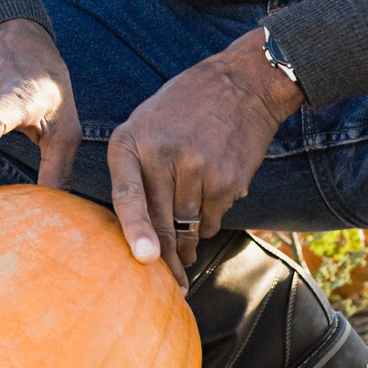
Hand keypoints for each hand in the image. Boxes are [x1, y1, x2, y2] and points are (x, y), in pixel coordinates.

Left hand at [107, 27, 304, 289]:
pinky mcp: (227, 180)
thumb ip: (137, 168)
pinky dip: (210, 221)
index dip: (134, 230)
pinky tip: (212, 201)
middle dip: (165, 258)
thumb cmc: (185, 107)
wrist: (241, 83)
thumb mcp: (146, 123)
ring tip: (188, 247)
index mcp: (131, 139)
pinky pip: (213, 219)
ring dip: (189, 241)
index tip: (144, 259)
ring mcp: (197, 167)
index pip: (126, 194)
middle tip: (171, 283)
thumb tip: (140, 231)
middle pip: (159, 220)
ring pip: (188, 225)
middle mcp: (162, 153)